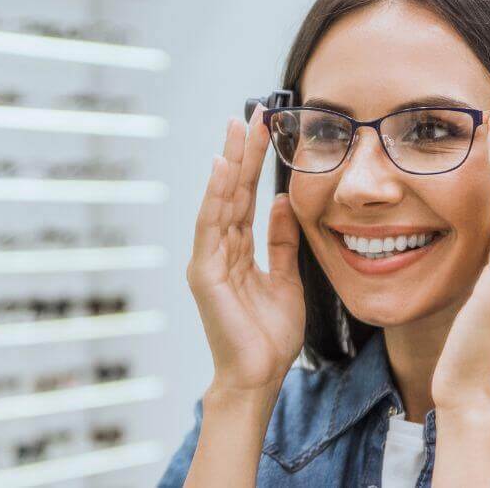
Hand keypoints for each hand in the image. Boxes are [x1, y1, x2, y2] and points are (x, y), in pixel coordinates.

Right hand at [188, 104, 304, 392]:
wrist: (258, 377)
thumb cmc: (269, 336)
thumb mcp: (285, 278)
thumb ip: (281, 241)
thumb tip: (285, 202)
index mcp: (234, 251)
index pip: (244, 198)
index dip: (252, 163)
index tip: (263, 128)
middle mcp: (216, 249)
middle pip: (229, 191)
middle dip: (239, 151)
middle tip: (251, 112)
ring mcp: (207, 259)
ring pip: (219, 201)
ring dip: (229, 163)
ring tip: (237, 127)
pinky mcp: (204, 272)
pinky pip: (211, 226)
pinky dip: (214, 195)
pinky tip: (221, 168)